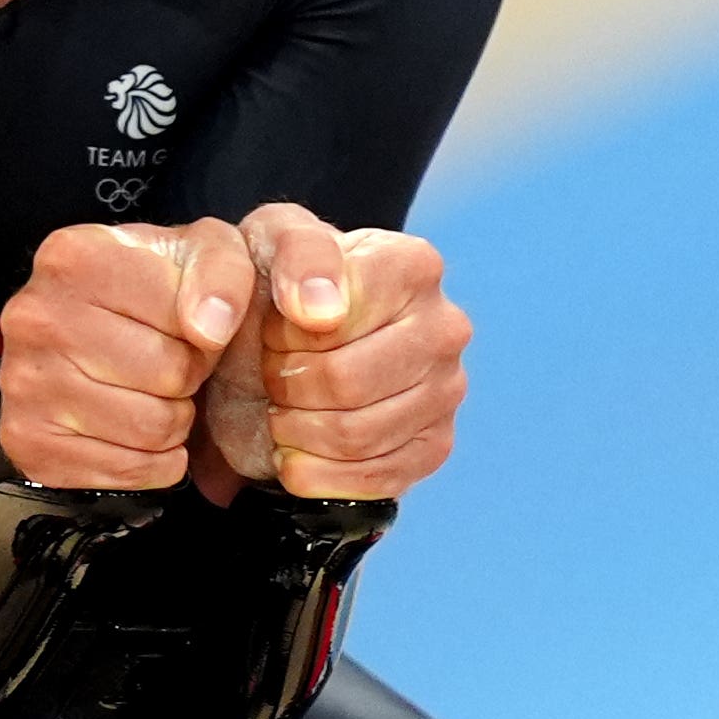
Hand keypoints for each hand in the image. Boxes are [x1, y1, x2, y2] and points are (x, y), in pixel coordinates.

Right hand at [0, 217, 252, 488]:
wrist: (78, 334)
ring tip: (151, 394)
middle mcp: (36, 315)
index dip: (205, 328)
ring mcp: (23, 380)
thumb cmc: (147, 293)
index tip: (185, 323)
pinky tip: (133, 432)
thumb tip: (210, 327)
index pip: (187, 316)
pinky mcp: (26, 440)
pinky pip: (125, 470)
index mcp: (76, 256)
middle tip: (167, 363)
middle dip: (188, 376)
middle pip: (169, 373)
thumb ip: (223, 271)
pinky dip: (147, 461)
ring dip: (171, 421)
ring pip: (151, 427)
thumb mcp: (200, 251)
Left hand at [223, 200, 467, 498]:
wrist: (281, 347)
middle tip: (270, 377)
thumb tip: (322, 311)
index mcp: (413, 265)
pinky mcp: (436, 444)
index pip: (337, 318)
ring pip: (356, 434)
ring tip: (281, 411)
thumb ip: (295, 254)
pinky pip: (374, 477)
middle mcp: (444, 325)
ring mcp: (448, 389)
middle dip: (287, 387)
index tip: (271, 333)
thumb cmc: (281, 289)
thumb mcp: (270, 241)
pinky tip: (297, 453)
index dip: (285, 335)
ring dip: (297, 432)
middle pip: (347, 382)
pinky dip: (318, 473)